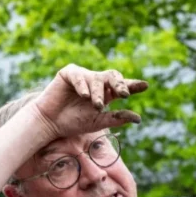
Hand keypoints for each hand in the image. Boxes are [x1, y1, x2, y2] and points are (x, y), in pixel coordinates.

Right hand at [31, 65, 147, 138]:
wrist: (50, 123)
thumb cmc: (74, 123)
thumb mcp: (98, 122)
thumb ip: (116, 118)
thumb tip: (138, 118)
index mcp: (105, 94)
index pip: (121, 87)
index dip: (133, 85)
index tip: (145, 86)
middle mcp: (96, 82)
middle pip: (113, 77)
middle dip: (119, 84)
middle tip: (124, 94)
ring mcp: (82, 76)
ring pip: (97, 79)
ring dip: (98, 93)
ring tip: (96, 106)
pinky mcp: (68, 73)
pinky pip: (79, 76)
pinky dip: (83, 85)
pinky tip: (84, 96)